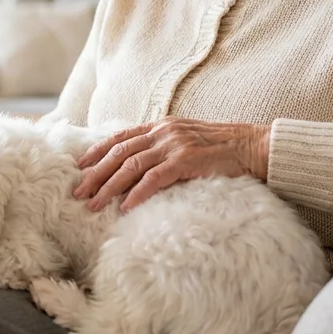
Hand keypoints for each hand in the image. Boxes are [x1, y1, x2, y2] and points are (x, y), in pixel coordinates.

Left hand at [72, 118, 270, 211]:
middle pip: (119, 152)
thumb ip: (164, 147)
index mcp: (161, 126)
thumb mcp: (187, 140)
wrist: (253, 147)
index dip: (97, 152)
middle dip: (96, 173)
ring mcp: (174, 145)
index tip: (80, 166)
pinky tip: (126, 207)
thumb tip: (140, 165)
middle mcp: (163, 132)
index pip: (120, 137)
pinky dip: (138, 193)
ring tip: (94, 204)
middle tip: (78, 192)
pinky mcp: (187, 160)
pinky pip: (155, 178)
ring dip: (109, 187)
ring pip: (131, 165)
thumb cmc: (222, 149)